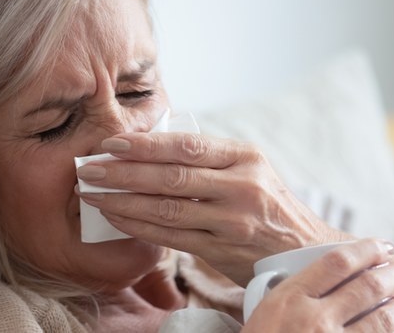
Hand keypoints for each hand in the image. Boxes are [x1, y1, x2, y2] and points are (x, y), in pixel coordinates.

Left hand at [76, 132, 349, 284]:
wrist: (304, 250)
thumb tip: (150, 144)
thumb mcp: (250, 169)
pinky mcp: (222, 250)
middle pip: (171, 176)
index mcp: (245, 157)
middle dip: (123, 172)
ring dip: (123, 202)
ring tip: (92, 194)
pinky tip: (117, 219)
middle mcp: (241, 186)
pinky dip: (139, 227)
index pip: (186, 146)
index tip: (111, 142)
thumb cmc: (268, 205)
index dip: (144, 144)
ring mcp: (232, 221)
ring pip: (167, 209)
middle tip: (90, 168)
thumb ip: (209, 158)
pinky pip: (171, 237)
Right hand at [244, 239, 393, 331]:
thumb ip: (293, 290)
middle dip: (392, 275)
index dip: (367, 249)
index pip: (338, 262)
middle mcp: (314, 320)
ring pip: (382, 319)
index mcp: (289, 298)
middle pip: (367, 286)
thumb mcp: (265, 311)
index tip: (381, 246)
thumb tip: (334, 273)